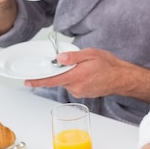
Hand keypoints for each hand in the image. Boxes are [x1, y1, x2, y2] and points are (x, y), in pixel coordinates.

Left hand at [25, 47, 149, 102]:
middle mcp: (76, 87)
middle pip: (59, 79)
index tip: (27, 81)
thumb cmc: (109, 65)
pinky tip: (87, 74)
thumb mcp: (91, 54)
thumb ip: (74, 57)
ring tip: (85, 68)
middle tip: (74, 63)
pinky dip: (76, 79)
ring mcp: (79, 92)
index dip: (38, 81)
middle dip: (61, 71)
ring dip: (70, 74)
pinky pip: (73, 85)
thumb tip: (59, 59)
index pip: (52, 80)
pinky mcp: (82, 94)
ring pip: (66, 82)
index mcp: (76, 76)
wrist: (122, 78)